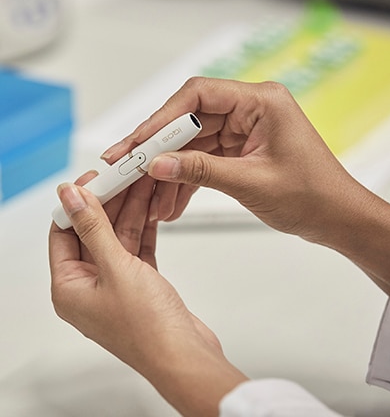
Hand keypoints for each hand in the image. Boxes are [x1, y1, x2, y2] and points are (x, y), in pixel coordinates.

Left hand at [49, 172, 246, 416]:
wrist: (185, 354)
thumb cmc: (148, 328)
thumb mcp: (115, 268)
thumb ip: (94, 228)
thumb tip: (72, 198)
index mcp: (70, 287)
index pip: (63, 232)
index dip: (77, 203)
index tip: (93, 178)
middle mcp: (90, 285)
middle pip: (94, 231)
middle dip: (109, 202)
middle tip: (123, 175)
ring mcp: (116, 284)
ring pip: (119, 237)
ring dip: (130, 211)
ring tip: (141, 183)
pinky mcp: (140, 283)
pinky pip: (136, 248)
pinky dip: (144, 228)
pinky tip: (151, 208)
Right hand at [102, 77, 389, 292]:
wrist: (338, 218)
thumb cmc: (312, 196)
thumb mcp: (251, 183)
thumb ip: (201, 171)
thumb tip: (157, 164)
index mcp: (262, 102)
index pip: (199, 96)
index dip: (162, 118)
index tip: (138, 143)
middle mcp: (252, 109)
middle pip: (191, 120)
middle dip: (160, 148)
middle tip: (129, 167)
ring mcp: (246, 130)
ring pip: (195, 144)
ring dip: (173, 170)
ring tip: (151, 199)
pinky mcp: (242, 150)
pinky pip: (206, 160)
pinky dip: (189, 179)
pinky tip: (171, 202)